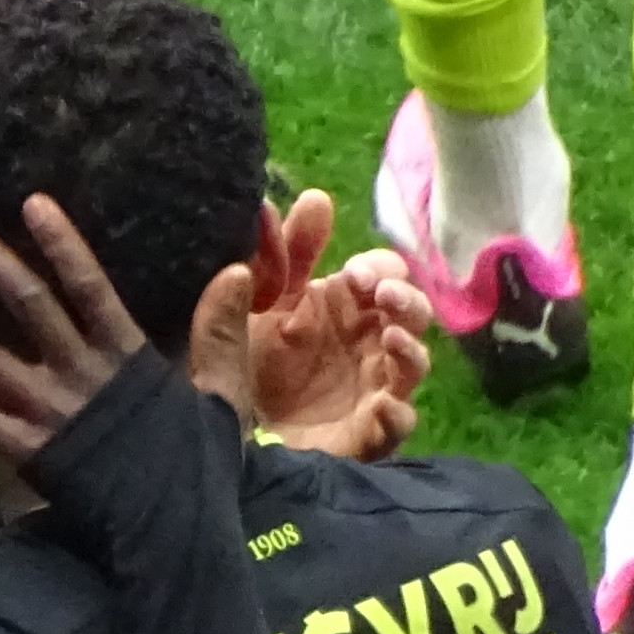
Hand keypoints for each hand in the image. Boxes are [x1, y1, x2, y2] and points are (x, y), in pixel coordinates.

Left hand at [0, 199, 252, 467]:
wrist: (175, 535)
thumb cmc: (199, 468)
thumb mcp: (223, 398)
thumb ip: (222, 335)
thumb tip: (236, 270)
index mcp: (127, 357)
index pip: (91, 286)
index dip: (62, 243)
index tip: (33, 203)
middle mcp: (85, 376)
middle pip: (33, 307)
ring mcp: (55, 415)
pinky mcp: (36, 455)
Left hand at [249, 191, 431, 460]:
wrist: (219, 436)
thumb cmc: (245, 365)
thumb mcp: (256, 304)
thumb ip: (280, 254)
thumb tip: (313, 197)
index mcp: (342, 307)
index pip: (384, 274)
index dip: (380, 269)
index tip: (356, 276)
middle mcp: (364, 344)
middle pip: (412, 313)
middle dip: (406, 300)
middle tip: (382, 295)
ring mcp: (369, 389)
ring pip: (413, 364)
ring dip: (410, 348)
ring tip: (390, 337)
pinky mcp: (362, 434)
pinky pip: (395, 426)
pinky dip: (396, 415)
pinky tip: (384, 406)